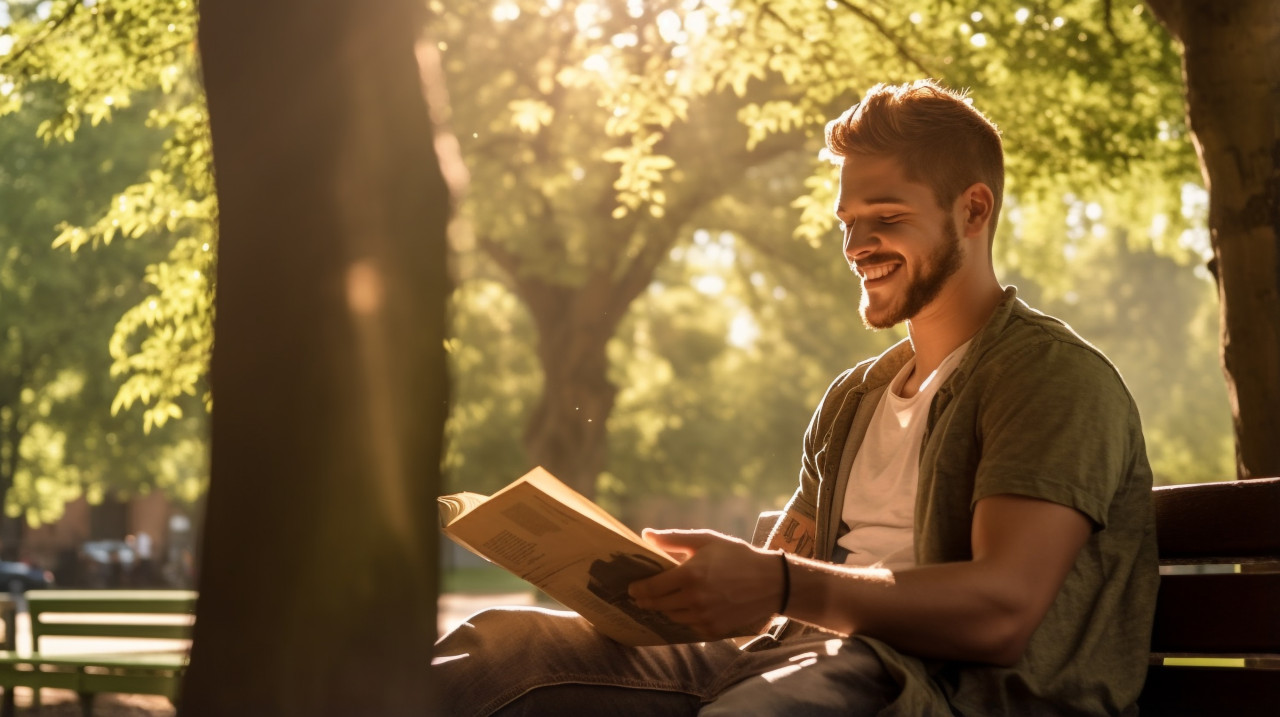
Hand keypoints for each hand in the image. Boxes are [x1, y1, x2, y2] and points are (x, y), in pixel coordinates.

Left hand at [628, 528, 783, 639]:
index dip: (638, 589)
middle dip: (646, 601)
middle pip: (658, 605)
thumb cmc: (737, 556)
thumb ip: (673, 539)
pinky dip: (686, 617)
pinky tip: (688, 608)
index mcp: (689, 576)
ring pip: (673, 617)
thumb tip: (645, 535)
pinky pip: (690, 626)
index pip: (652, 588)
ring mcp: (704, 618)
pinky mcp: (714, 630)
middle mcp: (694, 600)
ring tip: (665, 600)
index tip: (631, 587)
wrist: (771, 582)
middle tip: (640, 596)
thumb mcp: (706, 540)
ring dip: (666, 609)